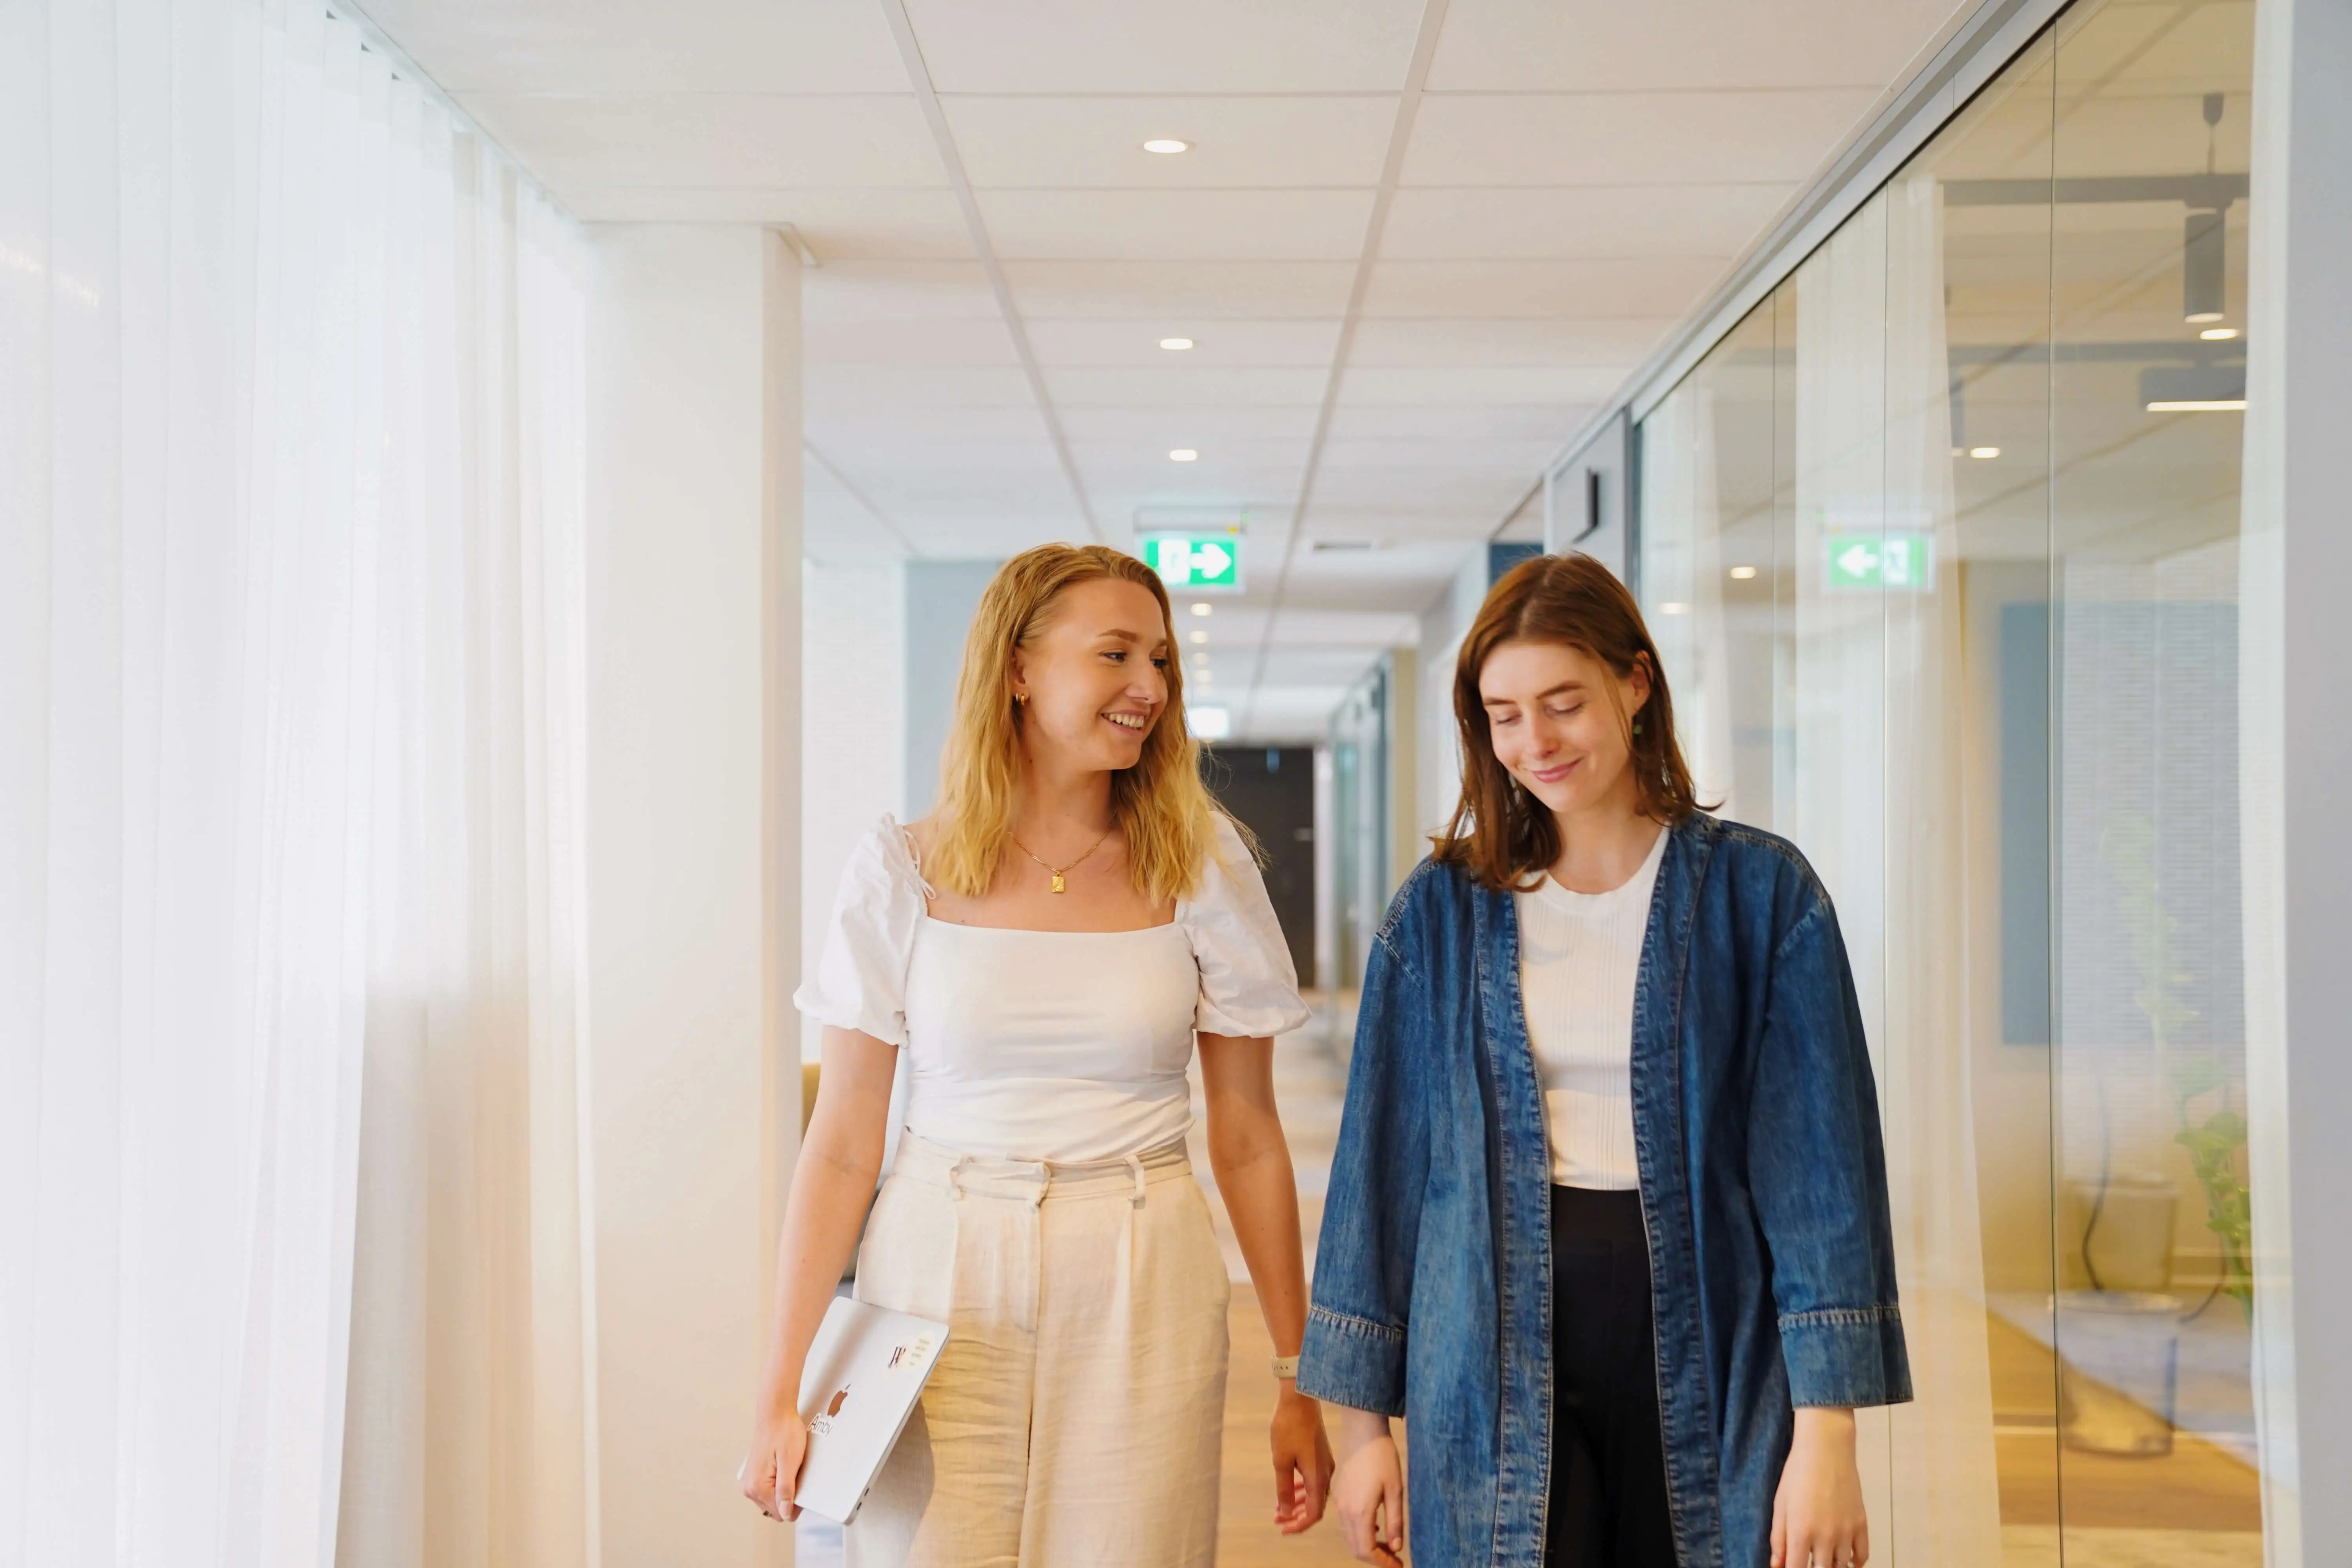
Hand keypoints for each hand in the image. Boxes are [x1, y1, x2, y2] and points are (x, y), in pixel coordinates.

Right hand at [738, 1406, 809, 1522]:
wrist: (775, 1413)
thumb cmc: (784, 1432)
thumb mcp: (790, 1462)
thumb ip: (786, 1490)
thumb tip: (785, 1514)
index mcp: (757, 1487)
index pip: (781, 1513)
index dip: (795, 1503)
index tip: (801, 1485)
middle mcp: (748, 1488)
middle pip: (776, 1508)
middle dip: (788, 1495)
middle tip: (794, 1473)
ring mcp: (749, 1482)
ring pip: (773, 1499)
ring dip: (783, 1488)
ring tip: (788, 1467)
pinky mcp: (753, 1475)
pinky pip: (769, 1489)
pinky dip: (778, 1482)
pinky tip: (782, 1467)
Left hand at [1269, 1384, 1334, 1532]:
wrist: (1299, 1398)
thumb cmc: (1288, 1427)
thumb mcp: (1280, 1461)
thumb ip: (1283, 1489)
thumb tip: (1286, 1511)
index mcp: (1317, 1477)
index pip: (1313, 1513)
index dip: (1299, 1525)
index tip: (1283, 1529)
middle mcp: (1325, 1473)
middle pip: (1314, 1505)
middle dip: (1295, 1516)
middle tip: (1277, 1520)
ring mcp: (1324, 1463)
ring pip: (1313, 1493)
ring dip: (1297, 1503)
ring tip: (1278, 1508)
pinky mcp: (1320, 1455)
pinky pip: (1312, 1480)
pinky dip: (1301, 1489)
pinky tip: (1288, 1489)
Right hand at [1331, 1413, 1405, 1565]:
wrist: (1362, 1429)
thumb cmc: (1383, 1457)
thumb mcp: (1395, 1490)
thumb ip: (1395, 1522)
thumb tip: (1395, 1548)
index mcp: (1359, 1511)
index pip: (1365, 1551)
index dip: (1382, 1563)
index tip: (1398, 1565)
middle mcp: (1344, 1510)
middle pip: (1355, 1547)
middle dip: (1374, 1557)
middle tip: (1394, 1558)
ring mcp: (1338, 1501)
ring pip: (1350, 1536)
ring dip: (1367, 1545)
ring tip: (1387, 1544)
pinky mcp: (1337, 1493)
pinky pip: (1346, 1523)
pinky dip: (1359, 1532)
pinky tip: (1375, 1525)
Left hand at [1771, 1407, 1867, 1567]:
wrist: (1826, 1449)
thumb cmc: (1798, 1474)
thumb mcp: (1781, 1505)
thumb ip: (1779, 1538)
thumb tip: (1777, 1565)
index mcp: (1801, 1531)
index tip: (1793, 1567)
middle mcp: (1826, 1536)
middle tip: (1808, 1560)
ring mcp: (1846, 1531)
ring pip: (1842, 1567)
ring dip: (1832, 1566)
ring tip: (1824, 1560)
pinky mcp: (1861, 1523)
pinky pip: (1862, 1555)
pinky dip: (1855, 1562)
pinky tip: (1845, 1559)